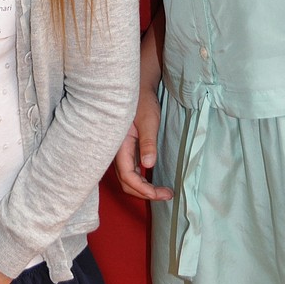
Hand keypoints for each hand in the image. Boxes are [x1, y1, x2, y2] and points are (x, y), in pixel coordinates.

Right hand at [114, 85, 171, 201]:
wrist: (137, 89)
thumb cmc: (142, 101)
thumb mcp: (148, 121)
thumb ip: (148, 142)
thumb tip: (148, 165)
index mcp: (119, 146)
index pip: (127, 176)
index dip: (143, 189)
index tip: (161, 194)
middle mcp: (118, 152)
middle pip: (127, 182)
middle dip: (145, 193)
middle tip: (166, 194)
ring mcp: (122, 151)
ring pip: (128, 178)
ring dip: (144, 188)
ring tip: (163, 191)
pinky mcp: (127, 149)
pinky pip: (132, 170)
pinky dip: (142, 179)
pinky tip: (153, 180)